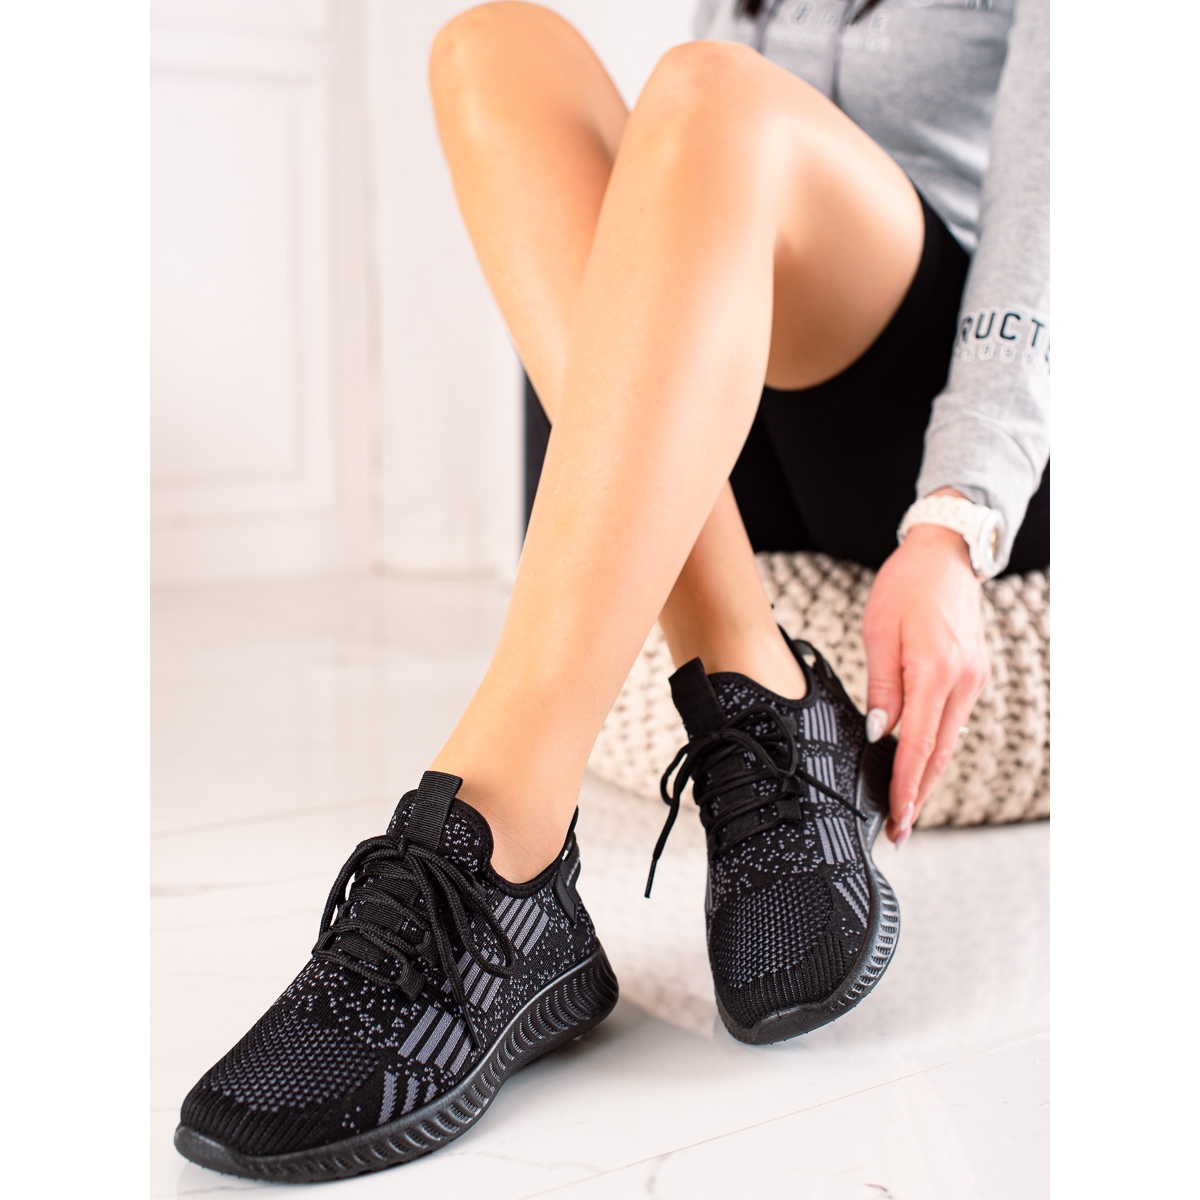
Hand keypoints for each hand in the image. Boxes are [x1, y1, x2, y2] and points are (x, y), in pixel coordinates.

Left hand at [861, 514, 989, 844]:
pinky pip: (952, 722)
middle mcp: (963, 681)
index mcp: (937, 671)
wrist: (946, 555)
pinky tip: (919, 766)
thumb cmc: (906, 588)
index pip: (918, 744)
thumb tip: (881, 732)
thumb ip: (882, 686)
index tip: (895, 818)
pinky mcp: (973, 676)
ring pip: (947, 741)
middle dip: (918, 796)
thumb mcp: (880, 632)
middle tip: (899, 831)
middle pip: (938, 753)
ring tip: (905, 809)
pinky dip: (935, 748)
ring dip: (927, 777)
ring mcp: (974, 680)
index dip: (905, 786)